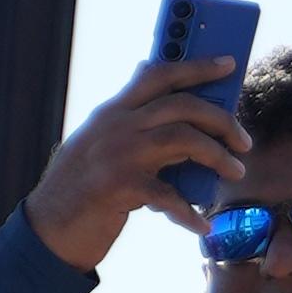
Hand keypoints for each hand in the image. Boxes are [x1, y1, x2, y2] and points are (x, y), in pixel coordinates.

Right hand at [26, 57, 251, 271]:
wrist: (48, 229)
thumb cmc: (82, 189)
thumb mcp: (102, 146)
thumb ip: (132, 125)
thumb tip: (172, 112)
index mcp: (113, 112)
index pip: (159, 74)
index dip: (197, 65)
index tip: (229, 63)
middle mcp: (116, 126)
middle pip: (182, 105)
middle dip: (221, 118)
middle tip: (243, 141)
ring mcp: (118, 154)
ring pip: (184, 138)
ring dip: (218, 156)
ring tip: (235, 172)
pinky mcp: (120, 187)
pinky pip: (170, 195)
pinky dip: (190, 212)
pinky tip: (203, 225)